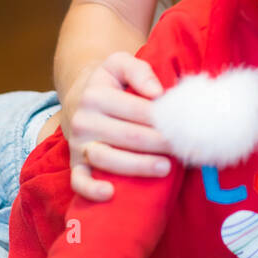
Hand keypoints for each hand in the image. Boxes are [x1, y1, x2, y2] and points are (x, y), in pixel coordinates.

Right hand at [64, 52, 171, 201]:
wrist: (79, 97)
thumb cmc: (109, 82)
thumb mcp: (120, 64)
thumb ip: (139, 70)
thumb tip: (157, 92)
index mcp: (95, 95)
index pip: (135, 109)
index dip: (161, 118)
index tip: (182, 125)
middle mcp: (84, 121)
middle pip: (127, 136)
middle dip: (158, 143)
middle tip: (181, 147)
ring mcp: (78, 145)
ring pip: (108, 159)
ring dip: (138, 166)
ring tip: (165, 167)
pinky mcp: (75, 164)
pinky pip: (78, 181)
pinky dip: (91, 190)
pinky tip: (110, 193)